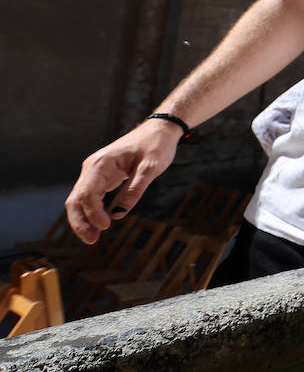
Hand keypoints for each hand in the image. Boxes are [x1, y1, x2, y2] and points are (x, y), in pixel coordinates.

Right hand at [65, 119, 181, 243]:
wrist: (158, 131)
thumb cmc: (156, 145)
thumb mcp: (151, 168)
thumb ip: (134, 190)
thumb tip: (118, 214)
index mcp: (101, 163)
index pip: (87, 192)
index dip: (93, 212)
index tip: (106, 226)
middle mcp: (92, 168)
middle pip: (76, 199)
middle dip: (80, 221)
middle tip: (91, 240)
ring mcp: (95, 173)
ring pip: (80, 200)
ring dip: (84, 220)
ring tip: (93, 238)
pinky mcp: (101, 178)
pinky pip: (90, 198)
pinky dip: (91, 212)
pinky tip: (99, 225)